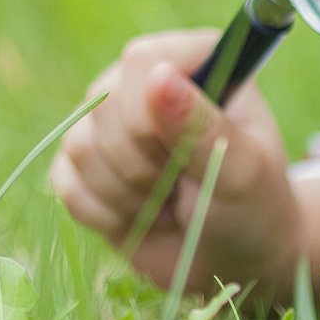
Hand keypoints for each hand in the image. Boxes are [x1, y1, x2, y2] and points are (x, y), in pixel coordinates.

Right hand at [46, 29, 319, 304]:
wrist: (234, 258)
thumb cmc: (253, 207)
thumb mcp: (243, 169)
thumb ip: (200, 124)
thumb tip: (158, 74)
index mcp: (195, 61)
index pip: (141, 61)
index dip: (152, 116)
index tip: (188, 156)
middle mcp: (146, 81)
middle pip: (104, 105)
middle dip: (143, 165)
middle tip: (185, 185)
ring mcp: (109, 123)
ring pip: (79, 146)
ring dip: (128, 195)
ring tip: (168, 203)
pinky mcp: (82, 165)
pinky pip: (66, 183)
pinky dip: (106, 215)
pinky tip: (142, 217)